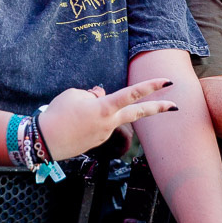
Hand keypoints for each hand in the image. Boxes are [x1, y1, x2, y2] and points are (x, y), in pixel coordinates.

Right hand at [37, 78, 176, 160]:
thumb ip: (94, 95)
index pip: (132, 94)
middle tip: (176, 105)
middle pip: (138, 113)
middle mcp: (109, 123)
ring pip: (108, 115)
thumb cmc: (58, 114)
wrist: (45, 141)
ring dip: (96, 109)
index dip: (151, 86)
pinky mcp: (98, 141)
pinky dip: (89, 119)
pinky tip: (73, 123)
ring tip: (72, 114)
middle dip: (157, 108)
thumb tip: (103, 97)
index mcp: (105, 108)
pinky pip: (98, 123)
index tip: (167, 81)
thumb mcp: (75, 95)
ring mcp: (105, 134)